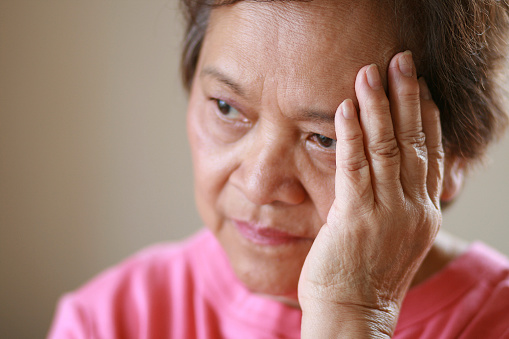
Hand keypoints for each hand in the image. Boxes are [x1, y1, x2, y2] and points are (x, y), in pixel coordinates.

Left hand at [298, 51, 443, 337]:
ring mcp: (386, 212)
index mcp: (422, 212)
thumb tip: (387, 175)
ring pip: (387, 148)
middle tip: (401, 61)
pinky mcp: (356, 218)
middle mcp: (412, 208)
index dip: (424, 114)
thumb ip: (396, 203)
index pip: (430, 152)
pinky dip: (350, 135)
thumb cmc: (367, 276)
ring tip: (370, 72)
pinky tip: (347, 109)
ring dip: (378, 107)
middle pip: (413, 141)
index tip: (419, 85)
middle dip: (406, 96)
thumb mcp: (393, 237)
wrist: (354, 314)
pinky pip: (354, 168)